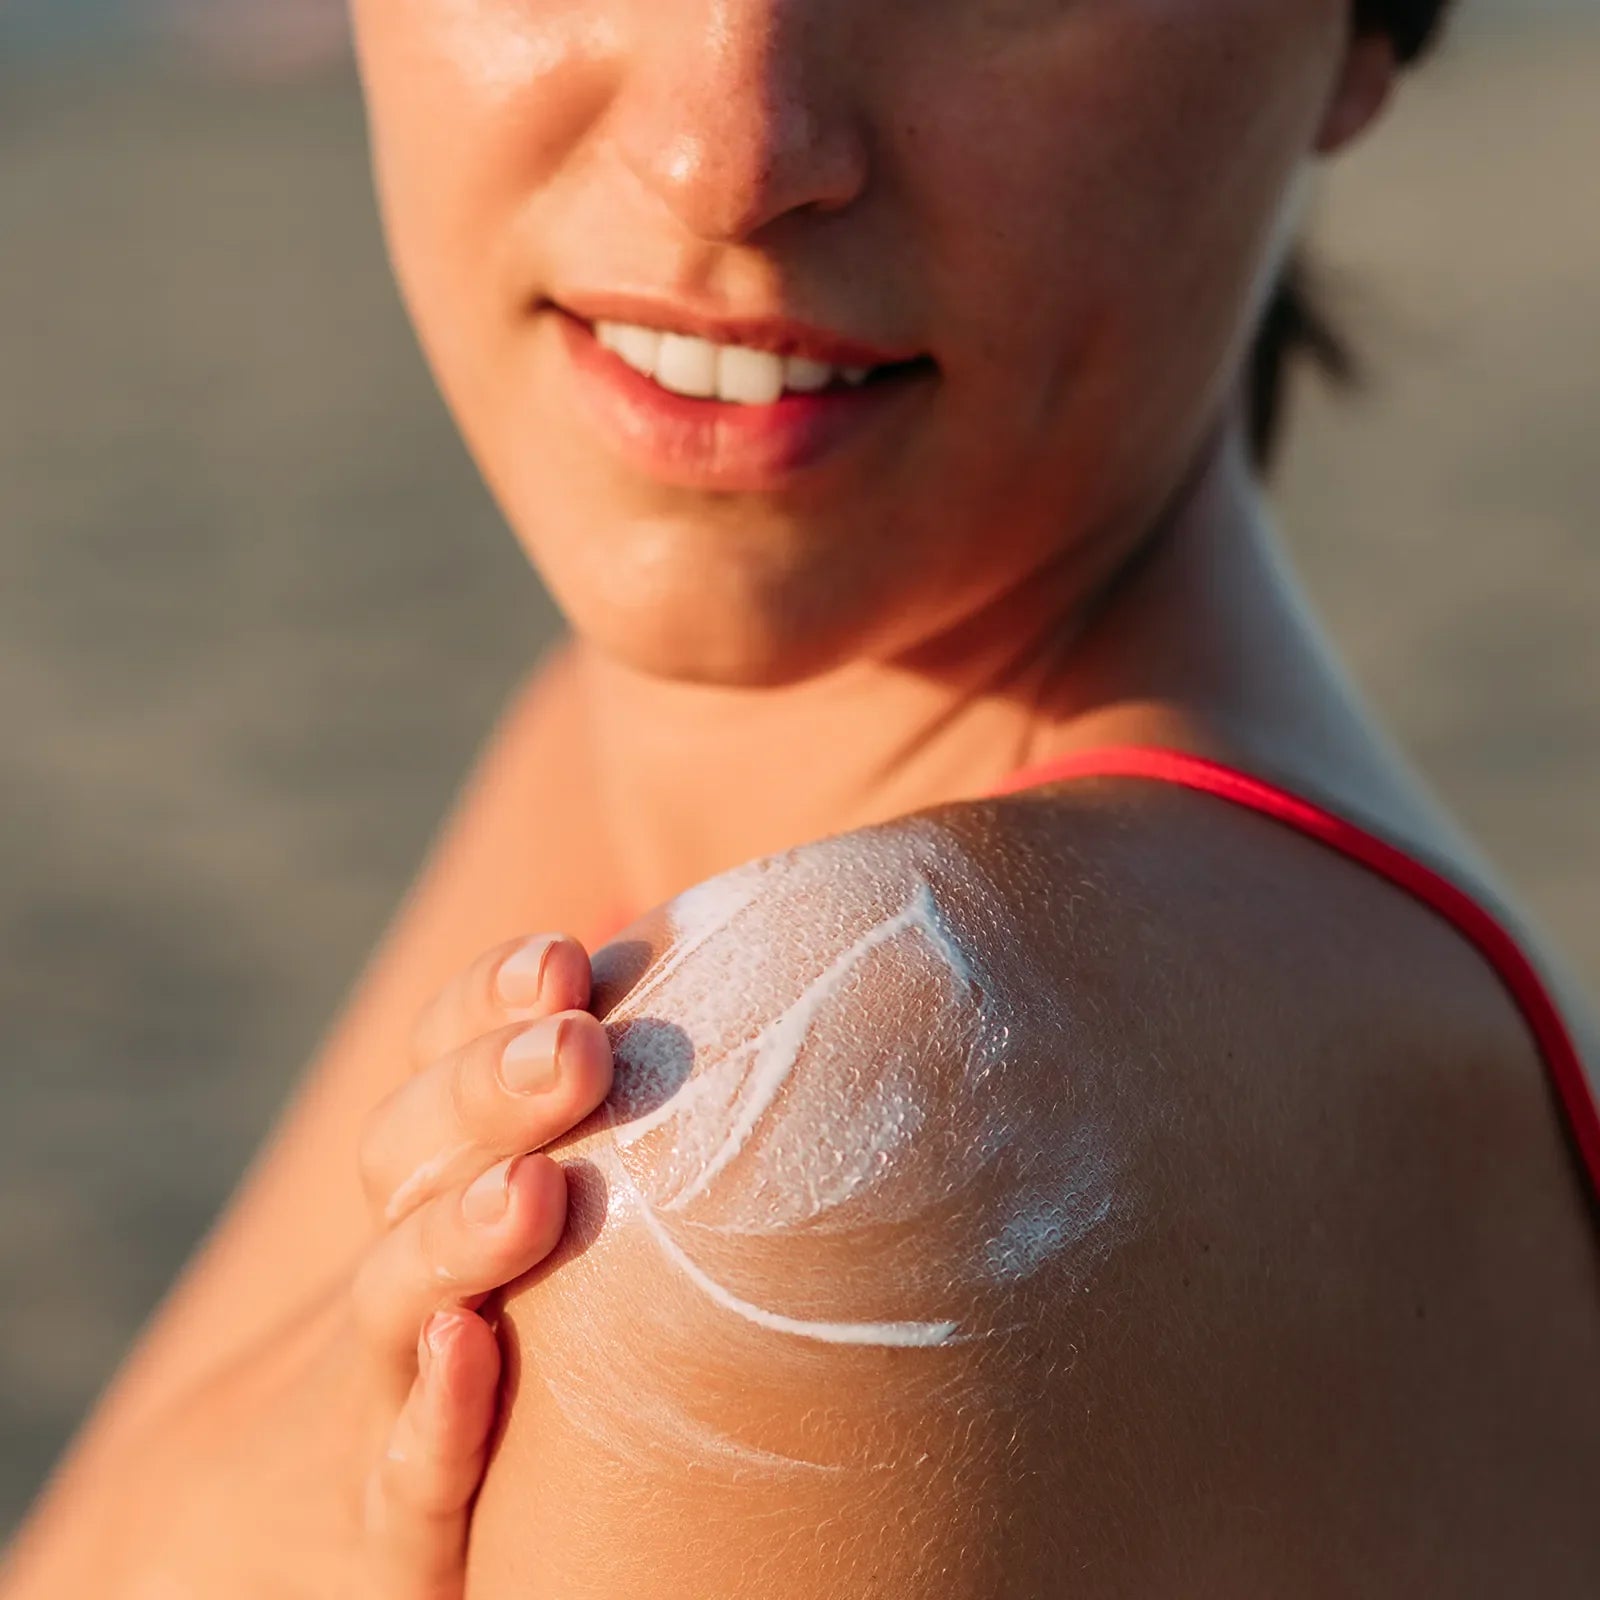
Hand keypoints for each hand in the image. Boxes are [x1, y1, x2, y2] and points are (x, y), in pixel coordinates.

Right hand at [67, 932, 613, 1599]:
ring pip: (395, 1295)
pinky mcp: (394, 1514)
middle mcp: (406, 1260)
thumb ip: (592, 1118)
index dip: (487, 1005)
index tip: (561, 960)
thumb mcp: (514, 1214)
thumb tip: (706, 971)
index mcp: (441, 1177)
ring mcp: (385, 1385)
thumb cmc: (473, 1329)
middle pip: (415, 1154)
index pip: (443, 1062)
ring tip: (531, 1189)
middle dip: (489, 1090)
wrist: (297, 1518)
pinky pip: (410, 1464)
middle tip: (574, 1044)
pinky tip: (468, 1350)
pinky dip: (437, 1410)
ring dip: (459, 1233)